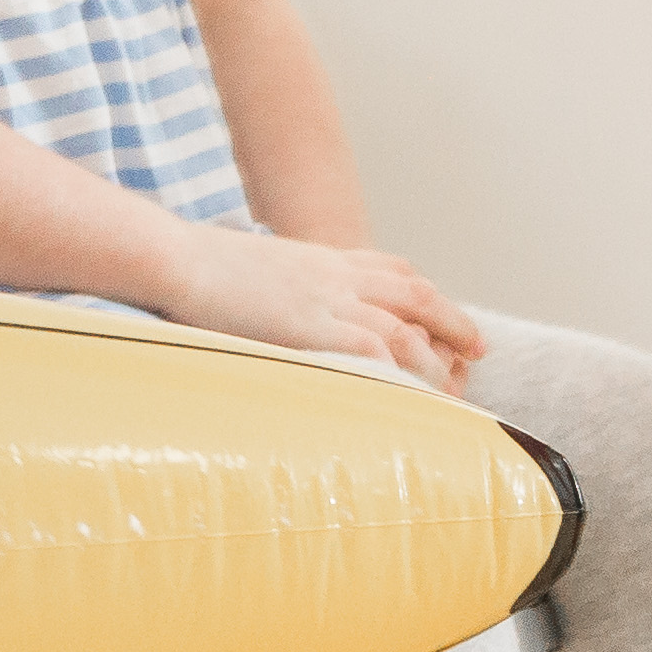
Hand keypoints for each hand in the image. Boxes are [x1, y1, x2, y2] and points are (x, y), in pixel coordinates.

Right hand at [155, 228, 486, 393]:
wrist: (175, 257)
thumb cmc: (194, 265)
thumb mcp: (246, 269)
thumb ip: (272, 287)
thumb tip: (264, 304)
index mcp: (318, 259)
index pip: (388, 268)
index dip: (422, 292)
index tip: (440, 314)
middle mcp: (333, 275)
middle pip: (413, 293)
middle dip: (451, 320)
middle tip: (476, 349)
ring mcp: (326, 299)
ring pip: (405, 326)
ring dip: (436, 357)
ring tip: (454, 387)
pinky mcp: (313, 326)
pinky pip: (375, 349)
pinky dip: (402, 370)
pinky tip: (418, 393)